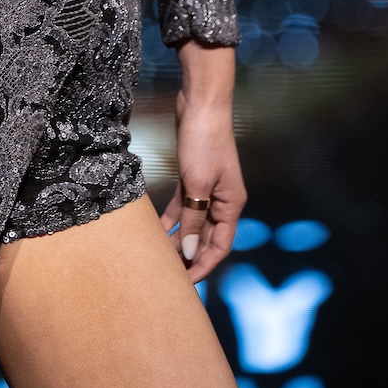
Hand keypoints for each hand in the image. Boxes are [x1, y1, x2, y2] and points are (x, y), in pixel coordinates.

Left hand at [160, 90, 246, 282]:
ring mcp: (206, 187)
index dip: (204, 266)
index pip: (220, 246)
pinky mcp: (192, 176)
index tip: (186, 284)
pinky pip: (182, 205)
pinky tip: (156, 230)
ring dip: (178, 239)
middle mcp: (221, 200)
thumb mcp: (197, 184)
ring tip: (159, 258)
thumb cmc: (204, 141)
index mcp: (231, 205)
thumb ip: (193, 219)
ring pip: (192, 223)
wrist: (201, 103)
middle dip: (189, 256)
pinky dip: (171, 218)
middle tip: (168, 275)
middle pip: (206, 237)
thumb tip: (189, 253)